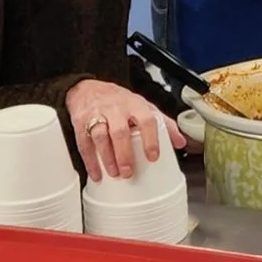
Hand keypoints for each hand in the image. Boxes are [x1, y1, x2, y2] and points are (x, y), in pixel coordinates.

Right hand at [65, 80, 184, 183]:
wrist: (88, 88)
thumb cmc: (119, 100)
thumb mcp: (143, 106)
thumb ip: (163, 123)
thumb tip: (180, 142)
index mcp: (135, 104)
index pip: (146, 120)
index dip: (151, 139)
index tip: (153, 157)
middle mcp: (116, 109)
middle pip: (120, 131)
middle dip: (124, 154)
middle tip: (129, 172)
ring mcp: (97, 115)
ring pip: (101, 137)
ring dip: (107, 158)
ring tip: (115, 173)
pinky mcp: (80, 123)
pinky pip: (84, 143)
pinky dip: (90, 161)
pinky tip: (97, 174)